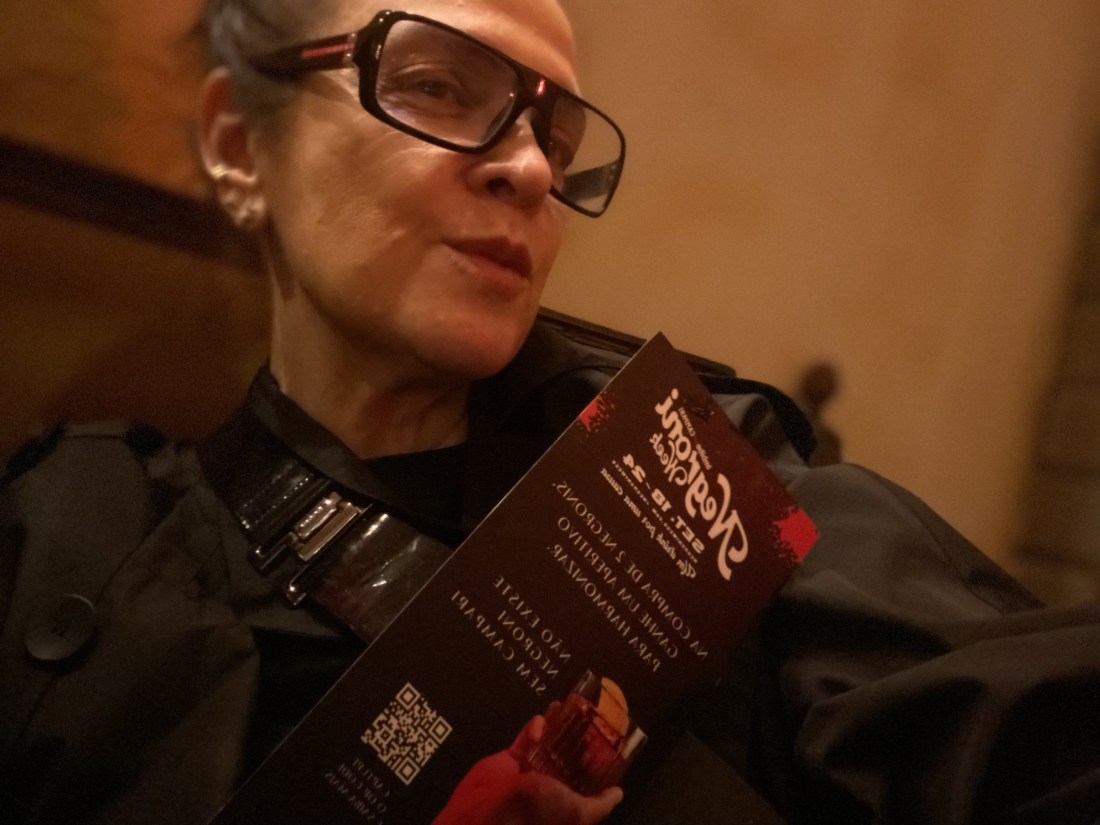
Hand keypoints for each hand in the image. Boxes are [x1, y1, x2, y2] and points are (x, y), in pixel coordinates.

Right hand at [432, 711, 622, 824]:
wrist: (490, 811)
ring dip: (557, 724)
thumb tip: (619, 793)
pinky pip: (526, 738)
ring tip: (566, 704)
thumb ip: (600, 804)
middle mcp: (551, 785)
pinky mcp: (512, 757)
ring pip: (549, 742)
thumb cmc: (538, 812)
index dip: (595, 759)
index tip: (605, 736)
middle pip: (568, 756)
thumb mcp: (578, 812)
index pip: (587, 777)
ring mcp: (531, 770)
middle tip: (587, 714)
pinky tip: (540, 724)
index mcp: (568, 800)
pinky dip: (534, 728)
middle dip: (577, 736)